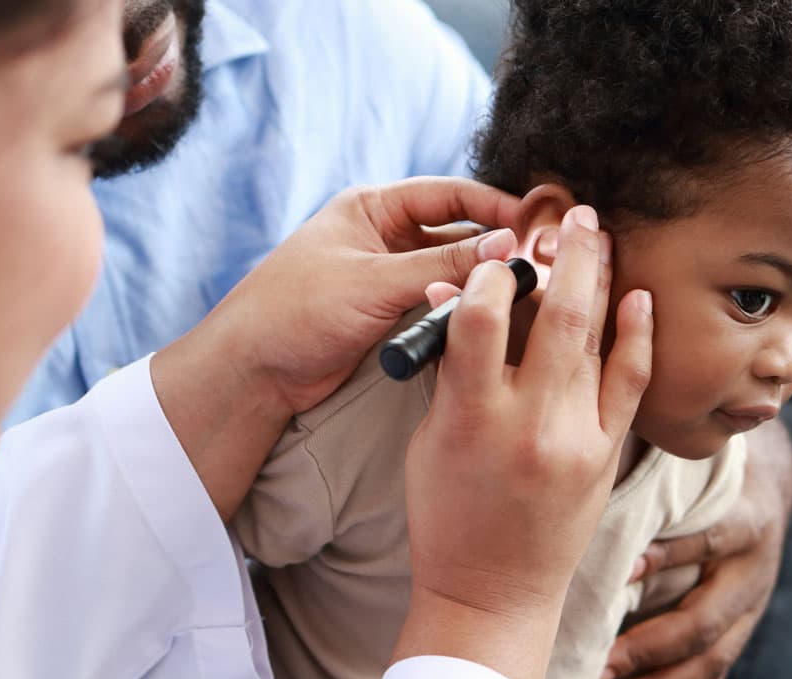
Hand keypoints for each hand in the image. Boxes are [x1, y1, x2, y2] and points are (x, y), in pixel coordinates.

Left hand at [151, 176, 520, 518]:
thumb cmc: (295, 310)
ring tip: (520, 294)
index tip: (535, 225)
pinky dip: (462, 310)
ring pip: (452, 273)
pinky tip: (489, 320)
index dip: (495, 206)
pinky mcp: (390, 315)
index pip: (450, 193)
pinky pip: (438, 305)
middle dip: (494, 247)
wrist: (253, 372)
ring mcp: (389, 277)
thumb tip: (506, 247)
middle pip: (457, 232)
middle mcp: (385, 236)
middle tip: (538, 264)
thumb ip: (441, 266)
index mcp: (373, 207)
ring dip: (480, 283)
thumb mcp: (373, 282)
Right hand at [393, 206, 654, 678]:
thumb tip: (456, 298)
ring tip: (603, 236)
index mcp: (471, 416)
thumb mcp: (429, 441)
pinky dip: (637, 334)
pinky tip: (640, 297)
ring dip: (602, 277)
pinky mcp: (607, 454)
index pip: (482, 316)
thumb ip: (447, 371)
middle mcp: (529, 422)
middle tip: (574, 212)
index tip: (498, 254)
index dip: (491, 271)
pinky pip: (630, 382)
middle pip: (555, 313)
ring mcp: (576, 437)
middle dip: (567, 252)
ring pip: (597, 337)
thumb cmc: (448, 515)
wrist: (492, 591)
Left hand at [600, 419, 791, 678]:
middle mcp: (753, 573)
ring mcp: (751, 608)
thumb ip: (668, 457)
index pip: (711, 542)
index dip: (671, 556)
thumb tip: (609, 441)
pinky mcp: (742, 629)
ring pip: (712, 657)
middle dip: (651, 644)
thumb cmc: (715, 466)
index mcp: (746, 522)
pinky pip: (714, 669)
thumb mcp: (705, 455)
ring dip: (659, 678)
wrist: (770, 482)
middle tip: (601, 658)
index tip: (625, 568)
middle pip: (706, 620)